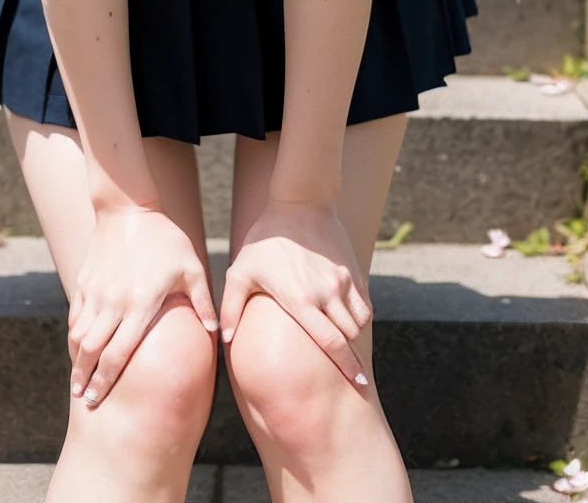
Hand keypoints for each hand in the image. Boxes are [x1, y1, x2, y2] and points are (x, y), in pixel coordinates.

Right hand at [68, 204, 218, 407]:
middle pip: (93, 351)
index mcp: (140, 304)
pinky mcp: (85, 281)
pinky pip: (75, 316)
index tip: (98, 399)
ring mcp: (96, 292)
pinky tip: (76, 348)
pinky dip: (74, 335)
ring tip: (76, 381)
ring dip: (76, 361)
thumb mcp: (190, 267)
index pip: (118, 353)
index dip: (106, 380)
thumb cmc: (165, 238)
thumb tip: (215, 332)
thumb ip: (203, 301)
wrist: (127, 208)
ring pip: (79, 336)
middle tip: (83, 400)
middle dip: (86, 379)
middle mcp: (113, 302)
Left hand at [219, 201, 372, 389]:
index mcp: (301, 300)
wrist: (298, 202)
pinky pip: (363, 302)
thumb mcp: (240, 271)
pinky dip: (359, 314)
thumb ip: (232, 307)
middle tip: (351, 374)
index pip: (331, 343)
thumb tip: (224, 339)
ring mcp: (342, 280)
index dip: (346, 367)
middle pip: (349, 336)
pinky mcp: (351, 269)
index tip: (357, 385)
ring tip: (344, 342)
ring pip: (360, 321)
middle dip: (349, 356)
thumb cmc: (264, 240)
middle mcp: (327, 293)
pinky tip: (347, 318)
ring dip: (354, 335)